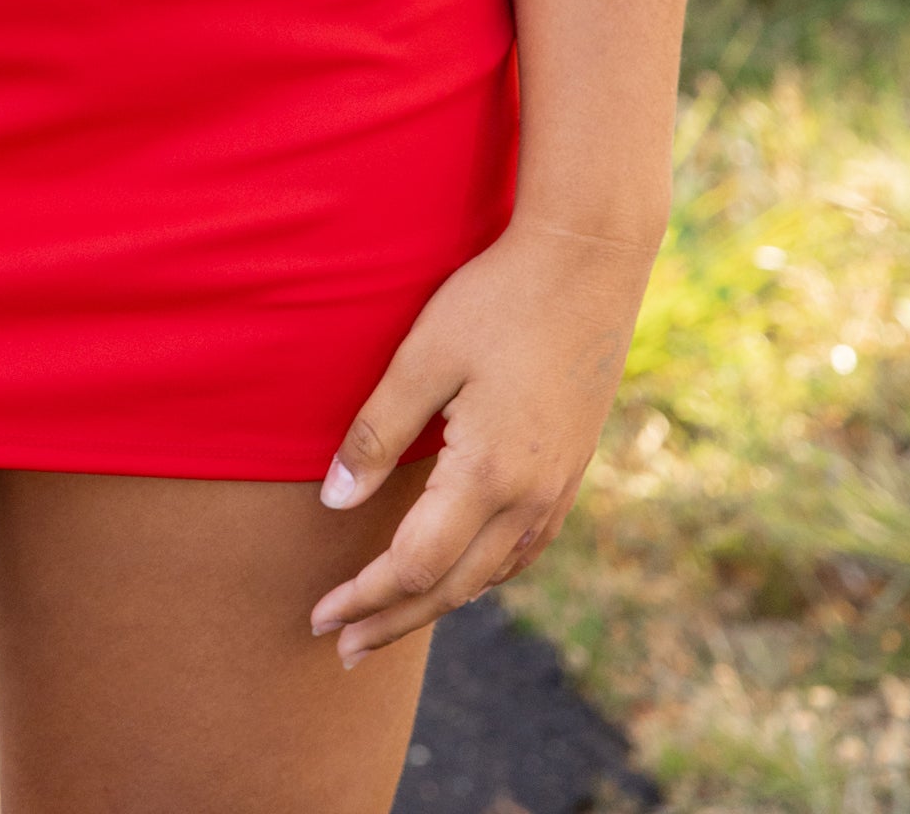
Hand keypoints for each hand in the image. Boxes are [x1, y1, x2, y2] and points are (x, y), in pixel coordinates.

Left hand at [308, 214, 653, 661]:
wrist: (591, 260)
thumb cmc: (498, 297)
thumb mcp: (424, 356)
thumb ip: (377, 432)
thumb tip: (334, 503)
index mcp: (489, 474)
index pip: (414, 565)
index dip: (363, 597)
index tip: (319, 615)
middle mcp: (530, 497)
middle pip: (451, 586)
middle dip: (392, 620)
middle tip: (340, 649)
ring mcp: (558, 487)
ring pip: (490, 575)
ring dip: (435, 604)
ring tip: (388, 621)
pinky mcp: (571, 468)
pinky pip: (521, 549)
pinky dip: (481, 575)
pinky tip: (461, 573)